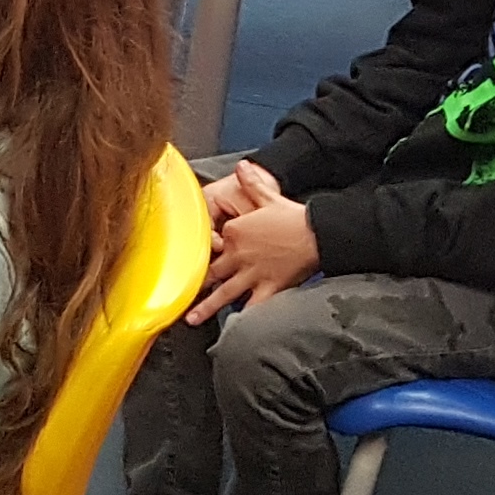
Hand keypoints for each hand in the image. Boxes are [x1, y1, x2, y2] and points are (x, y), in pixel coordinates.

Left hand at [186, 162, 320, 322]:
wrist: (316, 232)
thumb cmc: (293, 216)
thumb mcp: (268, 196)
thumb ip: (251, 182)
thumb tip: (242, 165)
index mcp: (235, 232)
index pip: (212, 245)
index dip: (206, 254)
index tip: (194, 262)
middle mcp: (238, 254)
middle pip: (212, 271)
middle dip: (195, 284)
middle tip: (178, 296)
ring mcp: (252, 273)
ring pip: (223, 292)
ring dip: (206, 307)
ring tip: (191, 319)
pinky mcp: (269, 287)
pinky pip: (252, 306)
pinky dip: (242, 318)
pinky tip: (232, 329)